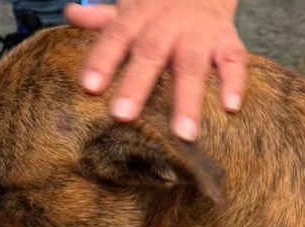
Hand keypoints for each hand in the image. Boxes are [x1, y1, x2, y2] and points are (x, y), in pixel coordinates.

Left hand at [65, 0, 246, 141]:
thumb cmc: (158, 9)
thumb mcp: (130, 9)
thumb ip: (102, 18)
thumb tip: (70, 14)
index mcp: (138, 18)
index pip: (115, 37)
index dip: (102, 60)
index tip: (90, 88)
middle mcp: (168, 25)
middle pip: (151, 54)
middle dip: (137, 84)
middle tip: (123, 116)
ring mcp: (199, 34)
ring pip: (192, 66)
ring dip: (188, 99)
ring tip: (184, 134)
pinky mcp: (227, 41)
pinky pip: (233, 61)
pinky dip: (234, 83)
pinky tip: (230, 108)